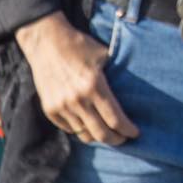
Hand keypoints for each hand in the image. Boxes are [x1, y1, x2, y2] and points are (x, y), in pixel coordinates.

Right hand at [15, 12, 136, 145]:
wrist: (46, 42)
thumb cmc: (80, 46)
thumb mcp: (105, 56)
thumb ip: (116, 75)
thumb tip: (133, 89)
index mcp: (95, 86)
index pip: (115, 119)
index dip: (127, 130)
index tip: (135, 133)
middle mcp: (77, 100)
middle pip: (101, 133)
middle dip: (116, 139)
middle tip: (124, 138)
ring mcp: (61, 106)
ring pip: (84, 134)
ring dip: (98, 136)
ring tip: (107, 133)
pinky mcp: (50, 109)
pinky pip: (69, 128)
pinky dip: (81, 130)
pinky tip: (90, 125)